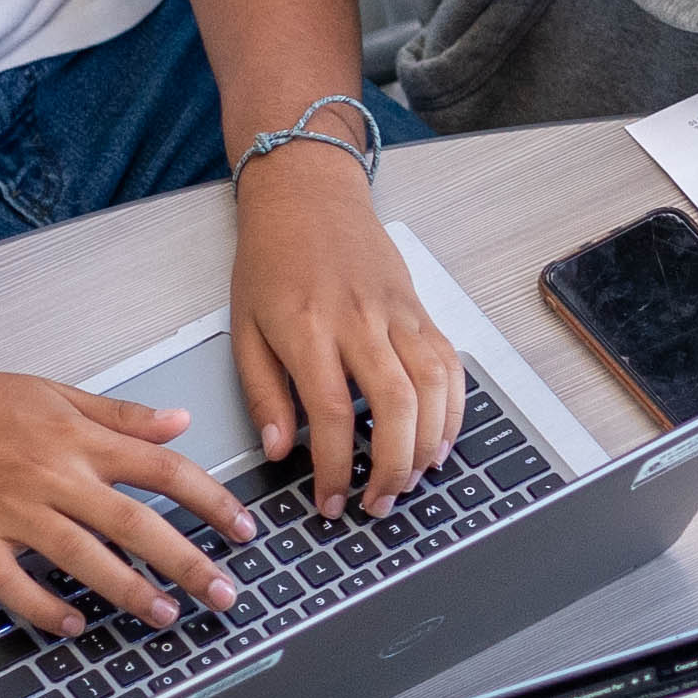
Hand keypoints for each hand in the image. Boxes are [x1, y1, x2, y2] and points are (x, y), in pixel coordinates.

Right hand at [0, 343, 258, 640]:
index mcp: (76, 438)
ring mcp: (10, 509)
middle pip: (134, 522)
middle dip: (186, 561)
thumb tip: (177, 422)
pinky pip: (13, 583)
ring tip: (164, 616)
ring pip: (82, 557)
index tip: (243, 529)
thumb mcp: (53, 393)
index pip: (162, 468)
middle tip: (222, 592)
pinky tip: (74, 624)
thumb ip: (118, 414)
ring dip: (128, 590)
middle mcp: (51, 474)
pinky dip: (44, 607)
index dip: (210, 500)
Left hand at [229, 136, 463, 516]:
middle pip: (395, 404)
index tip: (332, 501)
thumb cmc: (271, 260)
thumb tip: (280, 450)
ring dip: (430, 442)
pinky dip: (453, 407)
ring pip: (432, 385)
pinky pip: (449, 362)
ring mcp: (396, 312)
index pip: (333, 412)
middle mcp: (358, 320)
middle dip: (393, 466)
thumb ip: (263, 392)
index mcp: (307, 328)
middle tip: (380, 503)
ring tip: (414, 478)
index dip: (336, 467)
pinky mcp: (419, 308)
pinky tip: (441, 439)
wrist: (307, 195)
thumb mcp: (244, 326)